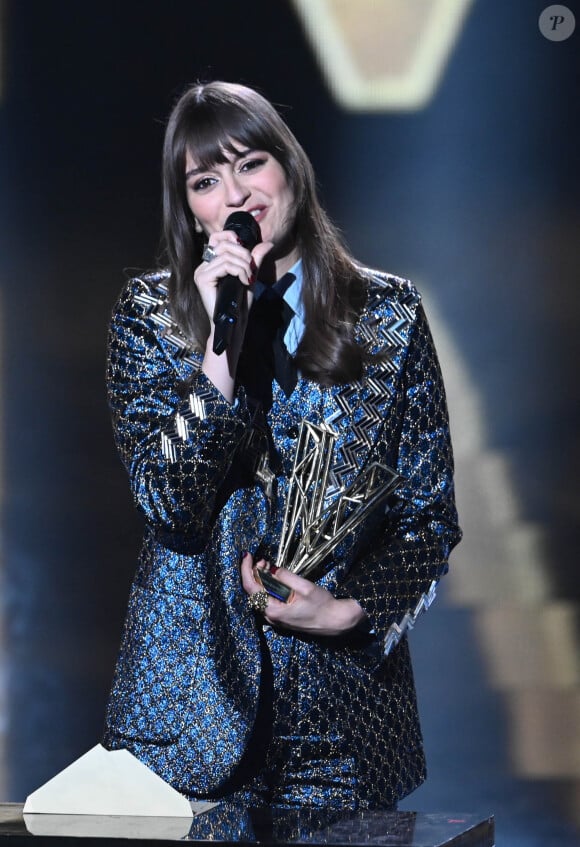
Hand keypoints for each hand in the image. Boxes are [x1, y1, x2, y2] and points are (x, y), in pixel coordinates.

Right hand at [194, 231, 272, 325]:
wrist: (234, 324)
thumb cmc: (239, 304)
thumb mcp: (250, 276)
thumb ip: (255, 259)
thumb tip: (268, 243)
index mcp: (211, 264)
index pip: (217, 238)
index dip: (231, 236)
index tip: (245, 250)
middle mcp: (203, 266)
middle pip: (224, 244)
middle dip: (243, 254)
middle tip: (251, 270)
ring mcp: (201, 272)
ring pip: (227, 256)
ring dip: (244, 266)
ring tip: (249, 279)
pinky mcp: (203, 279)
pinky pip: (225, 265)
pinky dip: (239, 271)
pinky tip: (244, 282)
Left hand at [240, 553, 365, 636]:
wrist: (335, 622)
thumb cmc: (322, 605)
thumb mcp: (304, 587)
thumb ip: (285, 577)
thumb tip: (270, 569)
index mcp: (273, 610)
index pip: (250, 587)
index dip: (246, 569)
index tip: (247, 555)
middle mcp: (270, 616)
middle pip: (253, 592)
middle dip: (254, 573)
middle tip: (262, 559)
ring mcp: (275, 618)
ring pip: (260, 596)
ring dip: (261, 579)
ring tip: (266, 565)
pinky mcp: (281, 616)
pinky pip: (268, 600)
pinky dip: (267, 587)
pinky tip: (273, 578)